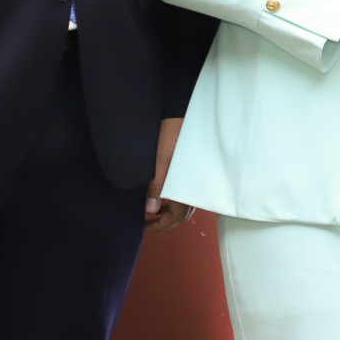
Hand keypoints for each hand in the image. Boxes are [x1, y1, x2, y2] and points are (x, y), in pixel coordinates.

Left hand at [144, 117, 192, 231]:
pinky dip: (174, 200)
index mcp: (189, 185)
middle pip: (182, 214)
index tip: (143, 227)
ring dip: (169, 212)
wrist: (183, 112)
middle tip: (145, 223)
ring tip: (151, 211)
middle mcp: (196, 185)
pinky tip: (163, 196)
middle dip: (164, 222)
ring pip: (185, 205)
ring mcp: (197, 178)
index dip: (159, 225)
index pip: (176, 217)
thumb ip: (156, 186)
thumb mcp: (160, 160)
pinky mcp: (195, 171)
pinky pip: (187, 194)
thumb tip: (150, 210)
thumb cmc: (172, 134)